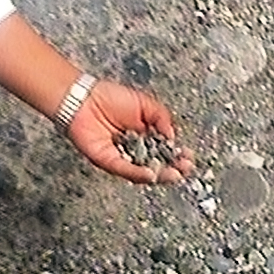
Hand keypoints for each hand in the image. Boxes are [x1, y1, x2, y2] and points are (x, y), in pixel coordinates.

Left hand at [68, 80, 193, 183]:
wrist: (85, 98)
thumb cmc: (111, 97)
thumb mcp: (145, 104)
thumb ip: (161, 118)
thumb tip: (172, 136)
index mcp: (145, 136)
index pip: (165, 150)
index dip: (178, 154)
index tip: (189, 157)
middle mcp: (135, 149)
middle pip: (157, 164)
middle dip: (173, 168)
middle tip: (186, 169)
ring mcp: (122, 157)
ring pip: (143, 171)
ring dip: (160, 175)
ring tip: (174, 174)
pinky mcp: (108, 161)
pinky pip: (125, 170)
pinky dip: (138, 173)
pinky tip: (152, 174)